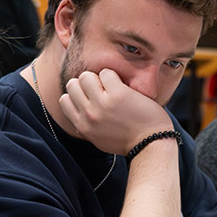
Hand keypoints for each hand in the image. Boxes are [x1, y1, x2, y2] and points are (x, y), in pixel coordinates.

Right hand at [59, 69, 174, 154]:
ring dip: (98, 77)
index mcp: (83, 126)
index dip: (77, 94)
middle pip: (73, 84)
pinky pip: (106, 73)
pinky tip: (123, 85)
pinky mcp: (118, 94)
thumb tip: (78, 124)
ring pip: (86, 76)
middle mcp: (89, 115)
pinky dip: (114, 76)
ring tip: (111, 86)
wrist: (151, 144)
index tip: (90, 96)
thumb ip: (87, 130)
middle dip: (86, 83)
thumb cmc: (128, 142)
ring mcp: (103, 104)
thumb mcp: (100, 141)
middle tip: (101, 89)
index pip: (64, 100)